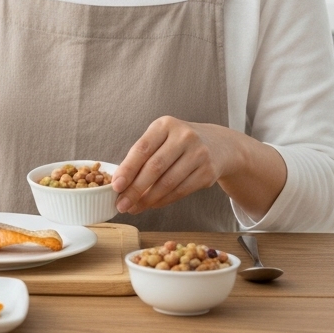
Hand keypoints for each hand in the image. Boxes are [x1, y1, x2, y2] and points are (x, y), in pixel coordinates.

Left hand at [110, 116, 238, 214]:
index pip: (142, 148)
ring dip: (148, 199)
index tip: (116, 186)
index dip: (128, 169)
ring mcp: (199, 154)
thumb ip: (142, 156)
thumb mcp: (161, 138)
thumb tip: (120, 184)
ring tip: (134, 207)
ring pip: (168, 183)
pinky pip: (181, 191)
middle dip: (135, 189)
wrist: (217, 144)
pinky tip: (152, 204)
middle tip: (122, 204)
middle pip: (155, 167)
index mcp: (165, 125)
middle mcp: (184, 137)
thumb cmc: (178, 143)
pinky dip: (163, 200)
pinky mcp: (208, 172)